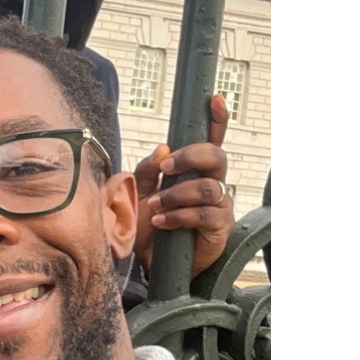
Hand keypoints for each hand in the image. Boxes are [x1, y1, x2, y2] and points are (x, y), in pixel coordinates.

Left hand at [133, 94, 234, 277]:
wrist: (151, 261)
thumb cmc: (149, 222)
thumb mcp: (140, 192)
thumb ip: (148, 169)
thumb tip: (162, 148)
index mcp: (194, 170)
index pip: (210, 140)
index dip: (215, 120)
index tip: (214, 98)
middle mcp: (212, 183)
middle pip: (216, 157)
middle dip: (191, 156)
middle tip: (166, 167)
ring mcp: (219, 205)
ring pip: (207, 187)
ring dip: (176, 195)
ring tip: (154, 206)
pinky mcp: (219, 228)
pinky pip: (204, 215)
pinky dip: (179, 216)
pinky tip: (162, 221)